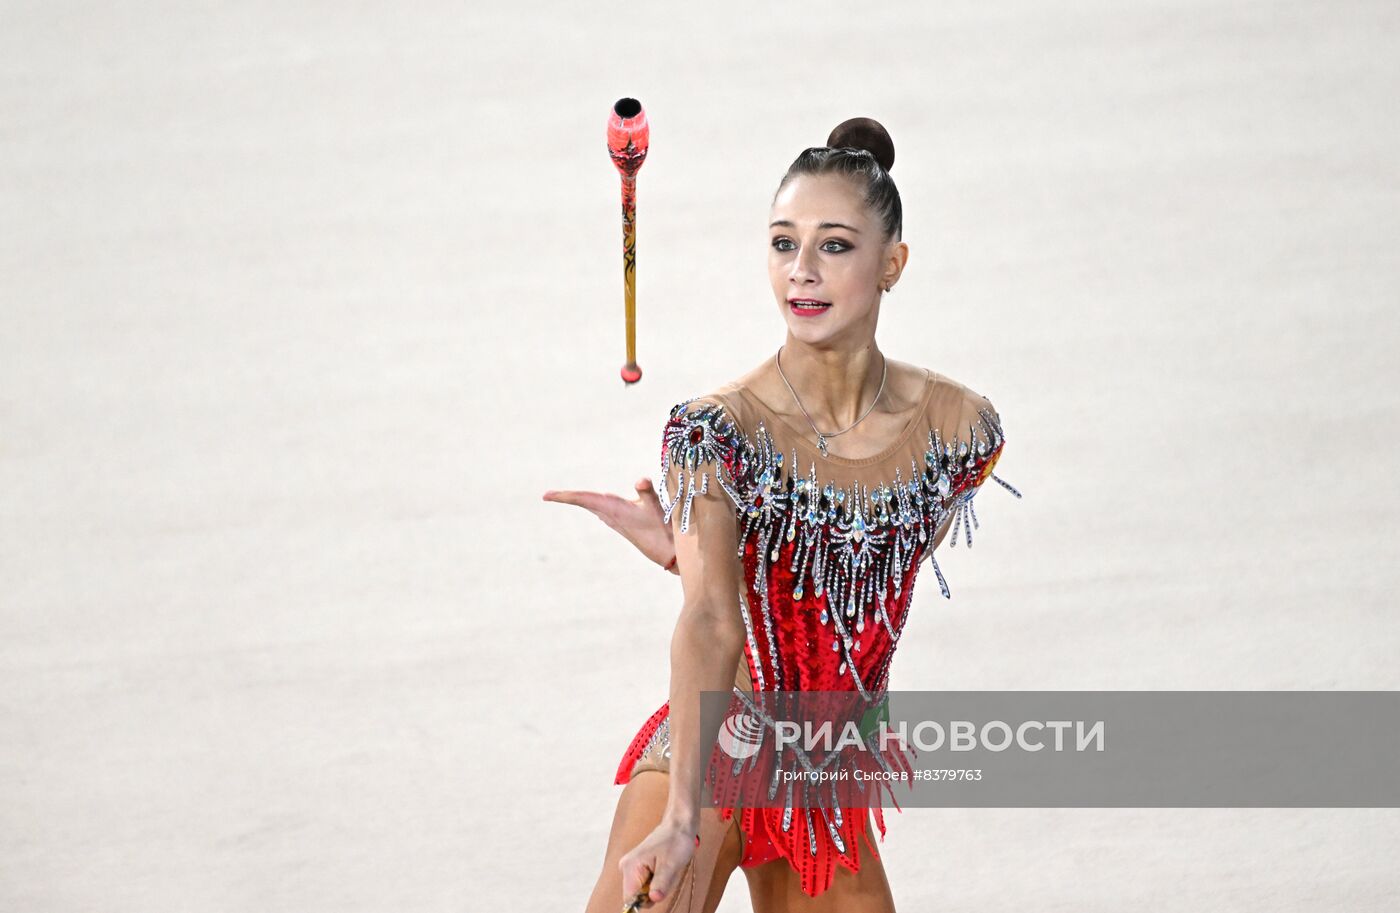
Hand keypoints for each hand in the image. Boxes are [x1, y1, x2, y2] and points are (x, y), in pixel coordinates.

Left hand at [542, 477, 676, 571]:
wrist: (666, 551)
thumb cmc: (661, 528)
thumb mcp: (655, 507)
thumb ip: (647, 492)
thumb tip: (641, 480)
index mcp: (612, 509)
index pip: (583, 499)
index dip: (565, 496)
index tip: (546, 496)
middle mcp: (609, 515)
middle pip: (583, 502)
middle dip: (567, 497)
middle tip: (548, 495)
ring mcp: (614, 520)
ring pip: (590, 506)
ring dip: (578, 500)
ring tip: (563, 497)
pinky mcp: (620, 522)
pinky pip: (599, 509)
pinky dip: (590, 503)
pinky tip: (591, 503)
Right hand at [619, 818, 698, 907]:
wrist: (679, 825)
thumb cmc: (676, 841)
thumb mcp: (671, 864)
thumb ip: (661, 883)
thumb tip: (653, 899)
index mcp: (631, 866)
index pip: (630, 899)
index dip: (646, 900)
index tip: (660, 889)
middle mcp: (626, 867)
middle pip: (637, 896)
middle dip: (654, 891)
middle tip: (666, 875)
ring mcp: (632, 867)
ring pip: (643, 891)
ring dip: (658, 886)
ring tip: (666, 870)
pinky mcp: (638, 868)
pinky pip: (647, 884)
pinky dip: (658, 881)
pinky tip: (664, 868)